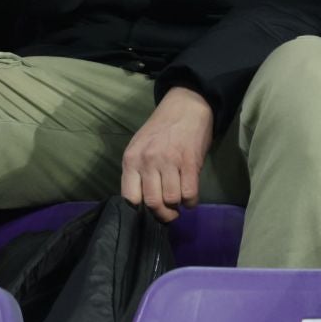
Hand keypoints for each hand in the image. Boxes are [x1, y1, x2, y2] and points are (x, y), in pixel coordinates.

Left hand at [120, 87, 214, 223]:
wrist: (186, 106)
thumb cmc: (162, 128)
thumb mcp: (140, 147)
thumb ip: (137, 171)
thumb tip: (142, 199)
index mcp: (131, 160)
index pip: (129, 197)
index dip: (139, 210)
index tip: (147, 213)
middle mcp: (148, 162)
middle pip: (152, 202)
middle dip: (162, 214)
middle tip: (168, 215)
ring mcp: (170, 161)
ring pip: (172, 198)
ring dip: (177, 206)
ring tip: (179, 204)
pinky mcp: (190, 161)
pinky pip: (190, 192)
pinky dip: (191, 201)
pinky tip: (190, 199)